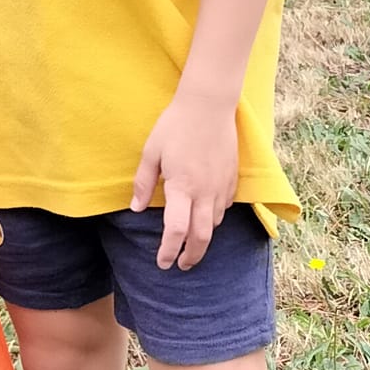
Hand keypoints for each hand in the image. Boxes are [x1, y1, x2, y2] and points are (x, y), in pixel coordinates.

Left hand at [131, 88, 238, 269]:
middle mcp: (204, 192)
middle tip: (182, 264)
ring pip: (216, 223)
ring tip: (193, 240)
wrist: (209, 104)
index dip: (169, 251)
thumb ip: (144, 183)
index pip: (176, 231)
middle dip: (192, 256)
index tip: (163, 263)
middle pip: (202, 237)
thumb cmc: (175, 125)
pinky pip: (226, 206)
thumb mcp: (151, 152)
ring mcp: (221, 186)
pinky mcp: (232, 177)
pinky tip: (207, 214)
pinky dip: (216, 217)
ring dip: (203, 236)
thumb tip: (137, 207)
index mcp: (181, 187)